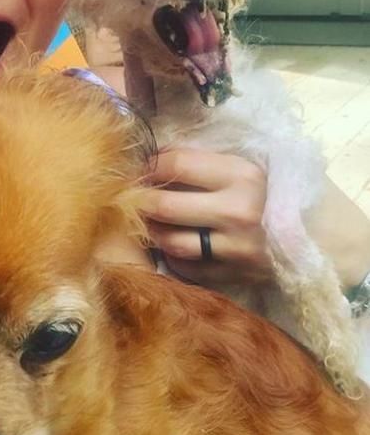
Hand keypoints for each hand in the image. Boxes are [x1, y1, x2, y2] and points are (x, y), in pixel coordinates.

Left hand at [141, 148, 273, 285]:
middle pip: (165, 206)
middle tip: (133, 198)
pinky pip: (185, 266)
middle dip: (141, 201)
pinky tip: (174, 243)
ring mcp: (237, 248)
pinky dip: (173, 255)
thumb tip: (146, 159)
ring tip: (150, 221)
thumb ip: (192, 161)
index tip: (140, 169)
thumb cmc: (256, 194)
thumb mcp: (232, 167)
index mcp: (241, 175)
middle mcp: (240, 212)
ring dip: (153, 230)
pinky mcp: (233, 275)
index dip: (149, 166)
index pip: (175, 165)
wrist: (301, 234)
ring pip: (171, 241)